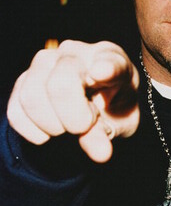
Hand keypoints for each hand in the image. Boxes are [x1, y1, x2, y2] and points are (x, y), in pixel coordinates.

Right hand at [7, 40, 139, 162]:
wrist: (92, 106)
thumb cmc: (113, 107)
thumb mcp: (120, 122)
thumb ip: (107, 132)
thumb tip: (101, 154)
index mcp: (110, 57)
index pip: (109, 61)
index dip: (106, 68)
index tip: (101, 73)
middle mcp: (74, 52)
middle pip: (62, 85)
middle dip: (74, 118)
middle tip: (85, 125)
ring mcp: (44, 62)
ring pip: (32, 97)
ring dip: (52, 125)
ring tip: (68, 124)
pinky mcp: (22, 80)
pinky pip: (16, 111)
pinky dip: (33, 131)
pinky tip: (50, 130)